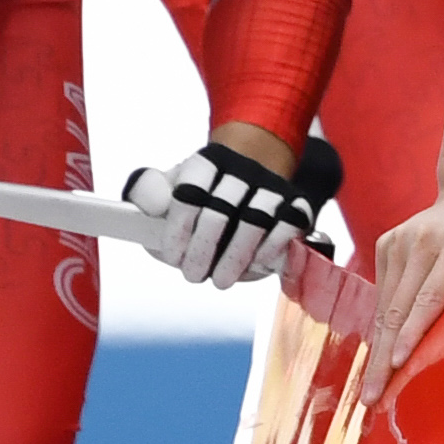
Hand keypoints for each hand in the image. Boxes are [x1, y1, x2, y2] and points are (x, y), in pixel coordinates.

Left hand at [125, 140, 314, 288]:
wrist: (249, 186)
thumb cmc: (200, 200)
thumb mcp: (168, 190)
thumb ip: (147, 193)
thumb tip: (154, 206)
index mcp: (205, 164)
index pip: (189, 193)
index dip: (179, 229)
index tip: (174, 256)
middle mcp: (240, 169)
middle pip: (220, 210)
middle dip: (204, 249)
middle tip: (193, 275)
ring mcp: (271, 186)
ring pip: (256, 219)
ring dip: (236, 256)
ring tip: (221, 279)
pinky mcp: (296, 204)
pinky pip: (289, 225)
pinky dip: (271, 249)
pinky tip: (256, 265)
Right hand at [362, 168, 443, 400]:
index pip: (432, 295)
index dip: (414, 333)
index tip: (398, 365)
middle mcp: (423, 238)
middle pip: (399, 307)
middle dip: (383, 358)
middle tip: (371, 400)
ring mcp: (400, 239)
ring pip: (384, 305)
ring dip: (376, 349)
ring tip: (370, 391)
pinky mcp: (387, 243)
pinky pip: (382, 294)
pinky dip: (380, 328)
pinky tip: (378, 360)